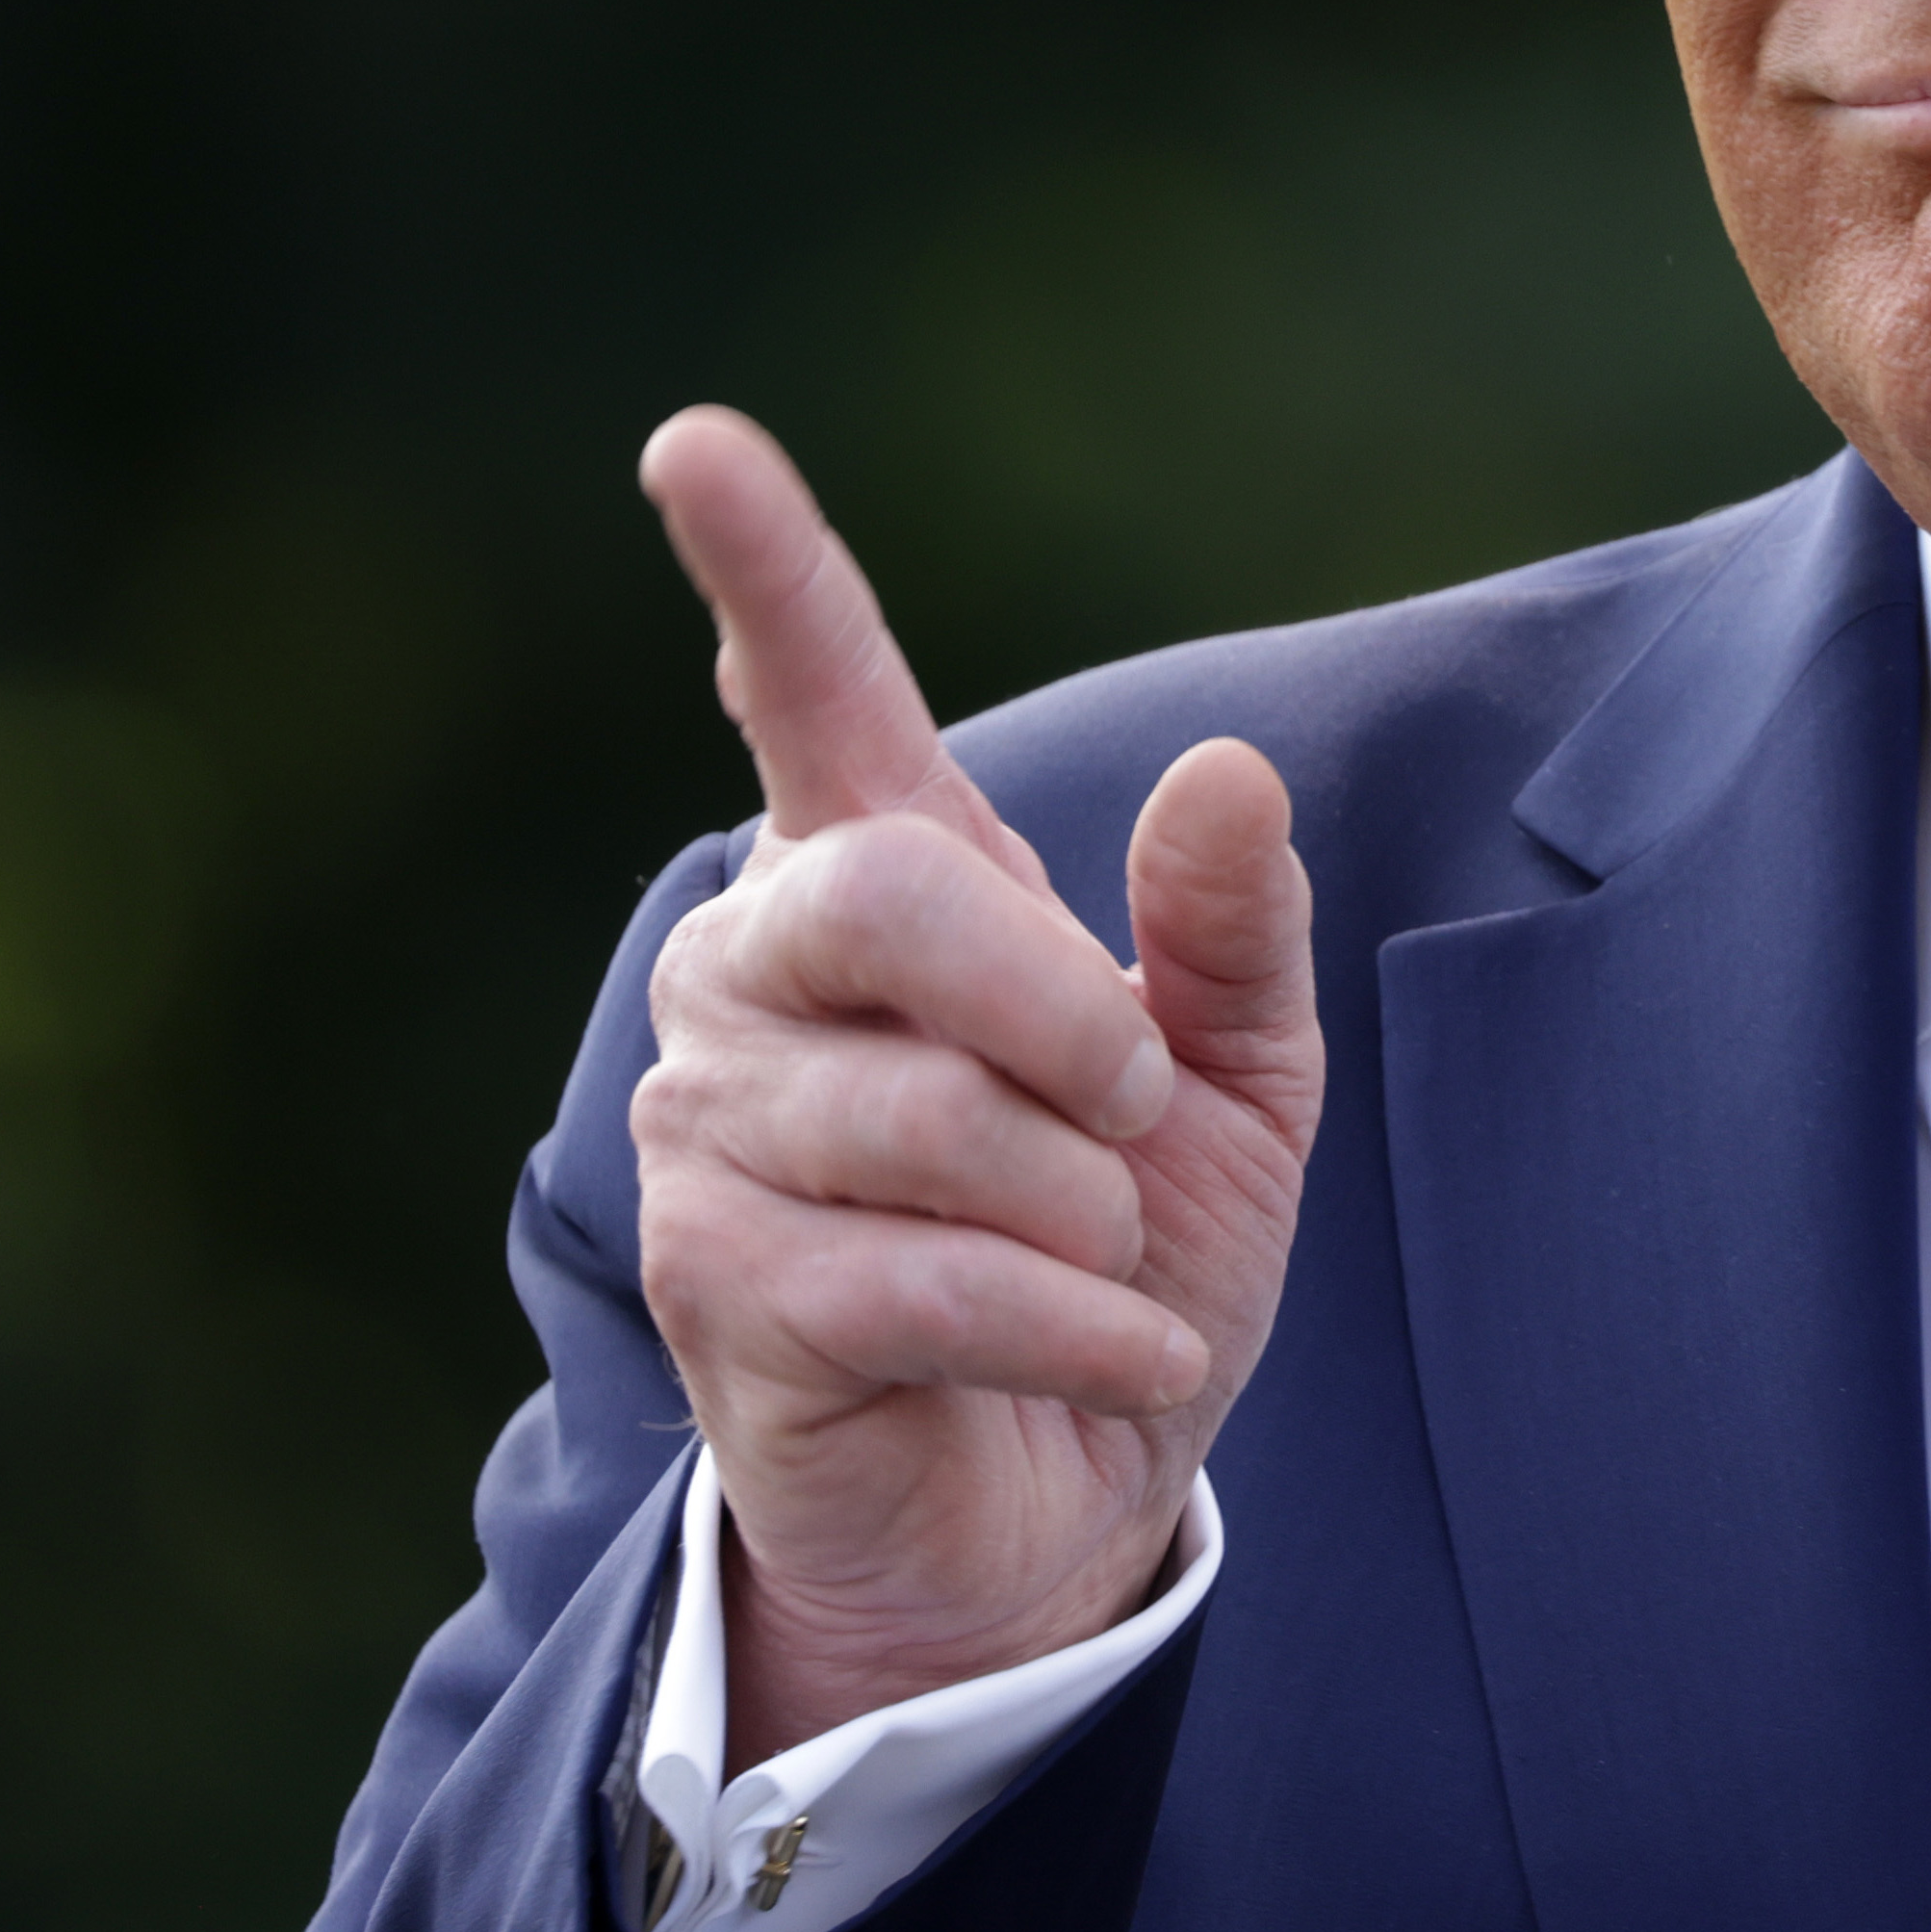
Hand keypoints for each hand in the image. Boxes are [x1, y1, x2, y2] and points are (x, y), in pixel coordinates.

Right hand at [624, 408, 1321, 1761]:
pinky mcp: (719, 1291)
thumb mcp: (1234, 1082)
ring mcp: (712, 1132)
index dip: (764, 571)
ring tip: (1102, 1259)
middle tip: (1135, 1117)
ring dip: (1086, 1210)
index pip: (812, 700)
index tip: (696, 439)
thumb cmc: (1125, 1251)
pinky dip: (1074, 1323)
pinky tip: (1117, 1353)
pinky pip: (927, 1278)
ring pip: (932, 1119)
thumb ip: (1230, 932)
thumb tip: (1226, 771)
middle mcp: (758, 978)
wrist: (1067, 1491)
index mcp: (882, 890)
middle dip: (1062, 1017)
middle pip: (891, 903)